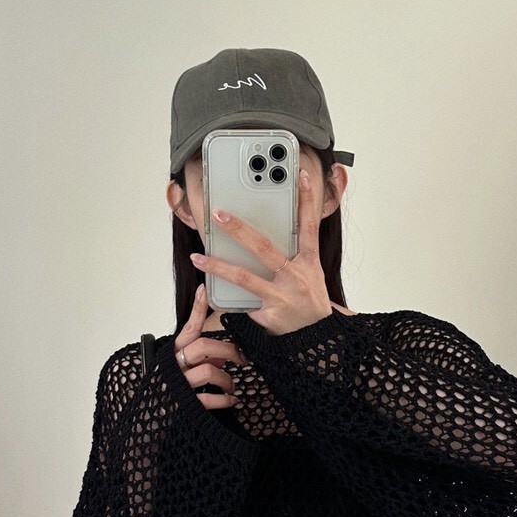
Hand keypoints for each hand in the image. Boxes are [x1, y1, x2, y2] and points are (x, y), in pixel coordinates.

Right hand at [174, 284, 249, 409]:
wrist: (149, 419)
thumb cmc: (167, 391)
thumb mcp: (179, 370)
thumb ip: (199, 360)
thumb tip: (222, 358)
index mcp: (172, 354)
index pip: (188, 328)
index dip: (196, 309)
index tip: (204, 290)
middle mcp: (174, 366)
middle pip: (203, 346)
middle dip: (227, 351)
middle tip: (242, 358)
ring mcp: (179, 385)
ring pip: (209, 371)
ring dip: (226, 379)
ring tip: (231, 386)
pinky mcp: (185, 404)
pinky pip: (209, 399)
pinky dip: (224, 400)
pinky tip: (232, 400)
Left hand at [190, 169, 334, 335]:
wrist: (318, 340)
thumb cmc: (311, 303)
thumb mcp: (313, 275)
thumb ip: (296, 253)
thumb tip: (279, 230)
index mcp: (309, 263)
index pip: (309, 226)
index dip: (307, 200)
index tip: (302, 176)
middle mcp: (296, 277)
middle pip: (264, 247)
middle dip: (239, 229)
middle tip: (218, 213)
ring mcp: (281, 297)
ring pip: (244, 277)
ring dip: (217, 266)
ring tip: (197, 257)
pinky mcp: (268, 316)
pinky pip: (242, 303)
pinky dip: (225, 298)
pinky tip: (207, 292)